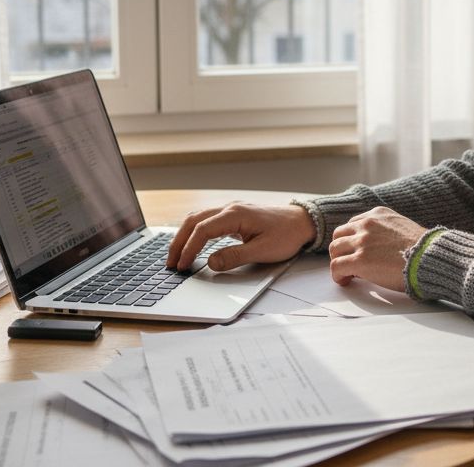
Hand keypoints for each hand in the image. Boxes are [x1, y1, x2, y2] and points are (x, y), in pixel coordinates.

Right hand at [165, 202, 315, 271]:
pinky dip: (194, 232)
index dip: (189, 249)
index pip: (202, 230)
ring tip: (177, 256)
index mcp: (235, 214)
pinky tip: (191, 244)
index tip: (182, 266)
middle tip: (171, 263)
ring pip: (197, 218)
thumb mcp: (262, 251)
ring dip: (184, 236)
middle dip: (179, 242)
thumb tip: (210, 263)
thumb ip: (235, 257)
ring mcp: (231, 210)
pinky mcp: (233, 215)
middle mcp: (230, 208)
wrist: (303, 222)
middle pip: (193, 221)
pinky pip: (206, 220)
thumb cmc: (286, 235)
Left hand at [328, 207, 427, 292]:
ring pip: (335, 249)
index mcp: (378, 214)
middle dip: (342, 249)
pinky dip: (337, 275)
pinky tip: (345, 281)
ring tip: (346, 273)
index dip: (352, 240)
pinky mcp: (360, 260)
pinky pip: (336, 266)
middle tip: (348, 262)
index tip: (356, 251)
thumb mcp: (403, 228)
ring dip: (338, 261)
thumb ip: (387, 232)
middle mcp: (367, 224)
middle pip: (339, 235)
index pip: (353, 224)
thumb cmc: (424, 249)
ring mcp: (362, 241)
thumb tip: (379, 249)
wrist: (430, 258)